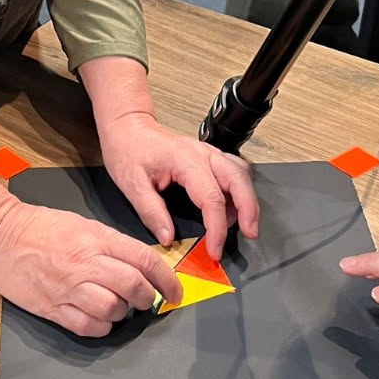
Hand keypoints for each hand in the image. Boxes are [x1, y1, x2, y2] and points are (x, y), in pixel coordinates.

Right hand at [0, 201, 182, 337]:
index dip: (167, 280)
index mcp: (96, 238)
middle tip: (149, 301)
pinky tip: (99, 318)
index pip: (144, 260)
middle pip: (133, 287)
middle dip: (149, 299)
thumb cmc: (40, 227)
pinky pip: (88, 326)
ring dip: (123, 313)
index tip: (175, 292)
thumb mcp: (83, 225)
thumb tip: (140, 267)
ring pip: (113, 309)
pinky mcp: (51, 307)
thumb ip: (111, 245)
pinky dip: (101, 327)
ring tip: (118, 307)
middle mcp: (85, 263)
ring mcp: (68, 287)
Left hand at [98, 112, 258, 261]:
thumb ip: (151, 213)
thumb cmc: (128, 150)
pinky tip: (233, 205)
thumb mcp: (132, 184)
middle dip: (249, 210)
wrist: (128, 128)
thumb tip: (168, 238)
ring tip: (242, 224)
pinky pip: (235, 170)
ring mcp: (209, 152)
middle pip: (239, 180)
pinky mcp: (209, 156)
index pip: (212, 198)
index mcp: (185, 160)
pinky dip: (240, 188)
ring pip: (241, 173)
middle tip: (250, 233)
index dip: (217, 228)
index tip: (215, 250)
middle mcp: (203, 153)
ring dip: (247, 198)